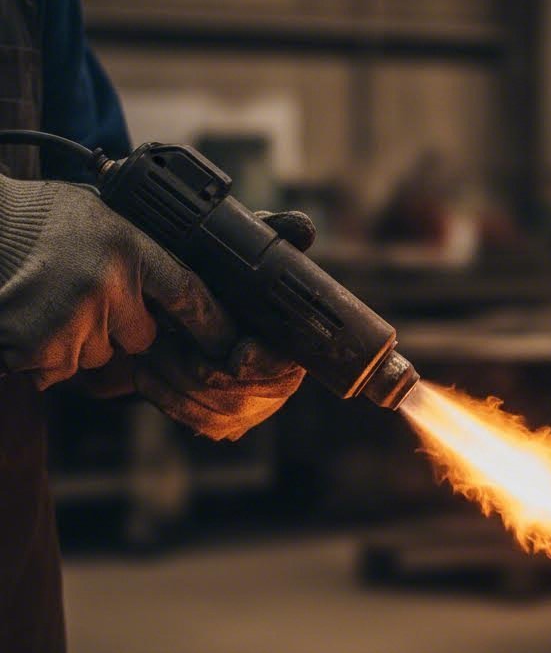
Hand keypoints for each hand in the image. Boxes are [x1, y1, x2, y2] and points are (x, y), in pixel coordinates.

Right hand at [0, 173, 234, 387]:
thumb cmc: (40, 218)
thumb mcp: (104, 216)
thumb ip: (145, 253)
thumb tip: (188, 295)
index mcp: (127, 249)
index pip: (188, 297)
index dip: (212, 325)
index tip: (228, 344)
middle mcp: (105, 287)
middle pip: (142, 338)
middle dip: (123, 326)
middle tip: (89, 294)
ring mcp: (70, 322)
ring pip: (101, 355)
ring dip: (84, 339)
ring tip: (54, 300)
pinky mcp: (36, 351)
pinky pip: (61, 370)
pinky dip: (50, 354)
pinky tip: (36, 318)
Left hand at [132, 210, 314, 441]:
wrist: (183, 317)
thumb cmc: (220, 285)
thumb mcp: (242, 258)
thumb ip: (272, 240)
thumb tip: (303, 227)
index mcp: (292, 350)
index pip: (284, 368)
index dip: (262, 363)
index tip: (236, 354)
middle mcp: (277, 388)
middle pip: (241, 396)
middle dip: (199, 369)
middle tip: (169, 338)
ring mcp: (248, 411)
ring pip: (211, 410)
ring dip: (175, 379)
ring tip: (151, 346)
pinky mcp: (217, 425)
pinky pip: (189, 419)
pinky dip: (162, 394)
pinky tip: (145, 368)